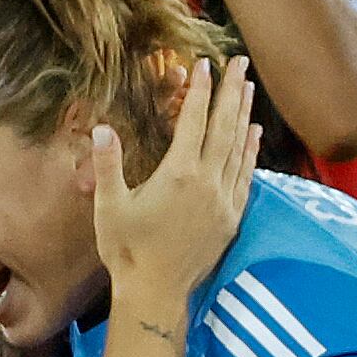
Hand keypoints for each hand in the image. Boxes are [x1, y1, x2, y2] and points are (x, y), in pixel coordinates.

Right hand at [92, 58, 260, 297]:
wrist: (155, 293)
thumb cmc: (127, 250)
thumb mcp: (109, 207)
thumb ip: (108, 165)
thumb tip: (101, 128)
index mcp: (178, 174)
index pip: (193, 121)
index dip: (200, 90)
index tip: (205, 64)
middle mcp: (207, 182)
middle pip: (224, 126)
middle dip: (232, 91)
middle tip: (240, 62)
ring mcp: (223, 200)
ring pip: (239, 147)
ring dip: (244, 114)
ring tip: (248, 87)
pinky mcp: (232, 216)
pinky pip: (246, 175)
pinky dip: (251, 150)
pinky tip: (254, 133)